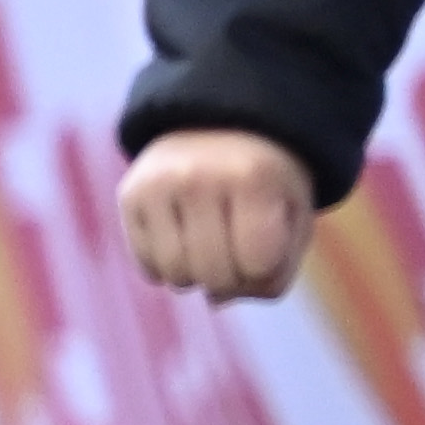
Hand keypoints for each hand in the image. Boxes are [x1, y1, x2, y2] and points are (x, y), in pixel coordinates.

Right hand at [124, 125, 320, 302]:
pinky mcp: (129, 195)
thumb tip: (216, 300)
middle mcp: (199, 177)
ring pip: (176, 276)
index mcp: (254, 178)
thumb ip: (277, 271)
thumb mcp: (295, 218)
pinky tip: (183, 240)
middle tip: (238, 252)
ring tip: (209, 247)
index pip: (256, 267)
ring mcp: (157, 185)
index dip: (265, 270)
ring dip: (197, 276)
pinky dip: (168, 267)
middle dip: (231, 279)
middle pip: (214, 277)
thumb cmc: (268, 184)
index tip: (267, 244)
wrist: (222, 125)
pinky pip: (147, 266)